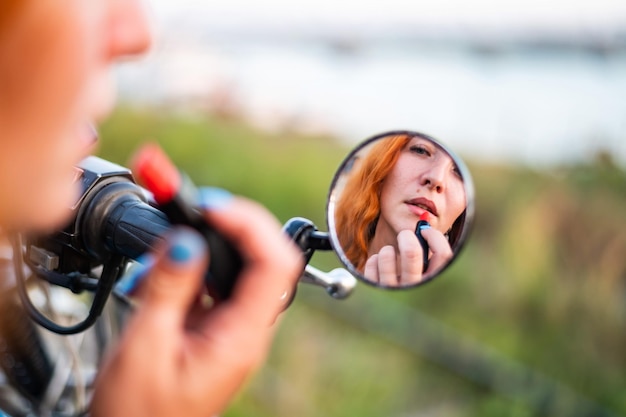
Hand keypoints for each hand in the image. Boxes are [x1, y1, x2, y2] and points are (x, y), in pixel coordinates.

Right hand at [90, 192, 303, 416]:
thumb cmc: (138, 413)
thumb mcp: (145, 346)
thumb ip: (168, 288)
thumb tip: (185, 239)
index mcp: (241, 338)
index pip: (274, 264)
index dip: (250, 225)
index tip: (211, 208)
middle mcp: (246, 330)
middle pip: (265, 258)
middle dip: (233, 223)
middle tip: (195, 207)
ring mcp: (233, 328)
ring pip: (241, 267)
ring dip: (211, 241)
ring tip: (176, 230)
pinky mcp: (215, 327)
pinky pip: (217, 282)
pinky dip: (195, 262)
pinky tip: (166, 264)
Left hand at [363, 227, 451, 285]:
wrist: (389, 311)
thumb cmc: (411, 279)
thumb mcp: (423, 269)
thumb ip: (427, 249)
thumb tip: (424, 224)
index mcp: (433, 281)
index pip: (443, 255)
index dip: (434, 237)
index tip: (425, 231)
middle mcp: (415, 288)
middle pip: (412, 253)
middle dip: (407, 237)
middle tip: (404, 235)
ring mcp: (394, 292)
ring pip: (387, 256)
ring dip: (387, 250)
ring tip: (388, 253)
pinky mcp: (375, 290)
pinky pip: (371, 266)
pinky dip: (374, 260)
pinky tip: (378, 262)